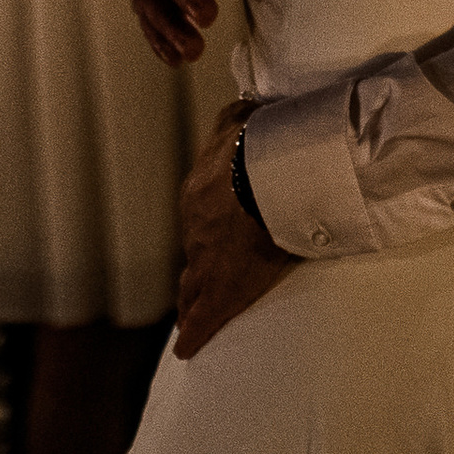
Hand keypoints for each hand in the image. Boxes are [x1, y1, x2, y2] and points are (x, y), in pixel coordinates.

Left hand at [173, 102, 299, 356]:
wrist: (268, 177)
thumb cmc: (262, 149)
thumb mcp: (242, 126)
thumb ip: (237, 119)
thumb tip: (242, 103)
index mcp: (201, 190)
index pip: (200, 214)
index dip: (207, 227)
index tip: (212, 235)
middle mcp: (195, 226)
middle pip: (192, 250)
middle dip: (196, 263)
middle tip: (198, 279)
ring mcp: (204, 261)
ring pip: (191, 286)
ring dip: (191, 298)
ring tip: (190, 314)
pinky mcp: (220, 292)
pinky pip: (203, 319)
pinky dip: (195, 333)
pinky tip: (186, 349)